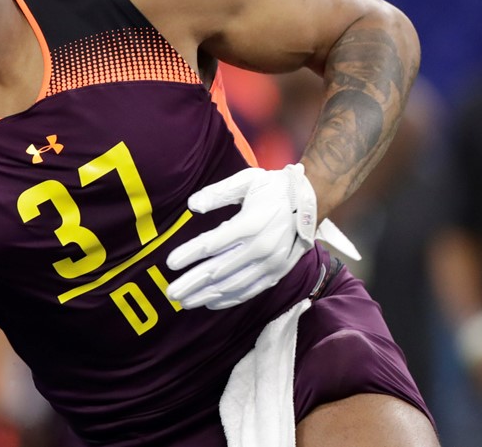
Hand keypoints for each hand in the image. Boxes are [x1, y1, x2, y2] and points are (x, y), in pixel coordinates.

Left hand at [165, 163, 359, 309]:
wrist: (311, 201)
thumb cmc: (273, 188)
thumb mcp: (247, 179)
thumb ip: (218, 192)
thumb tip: (192, 205)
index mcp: (252, 222)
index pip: (213, 243)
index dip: (190, 254)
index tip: (170, 263)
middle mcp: (262, 247)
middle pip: (220, 270)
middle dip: (192, 282)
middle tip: (171, 292)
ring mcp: (271, 264)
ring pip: (233, 285)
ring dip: (206, 295)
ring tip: (184, 301)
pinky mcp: (277, 274)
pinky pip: (249, 291)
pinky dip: (229, 299)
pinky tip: (210, 303)